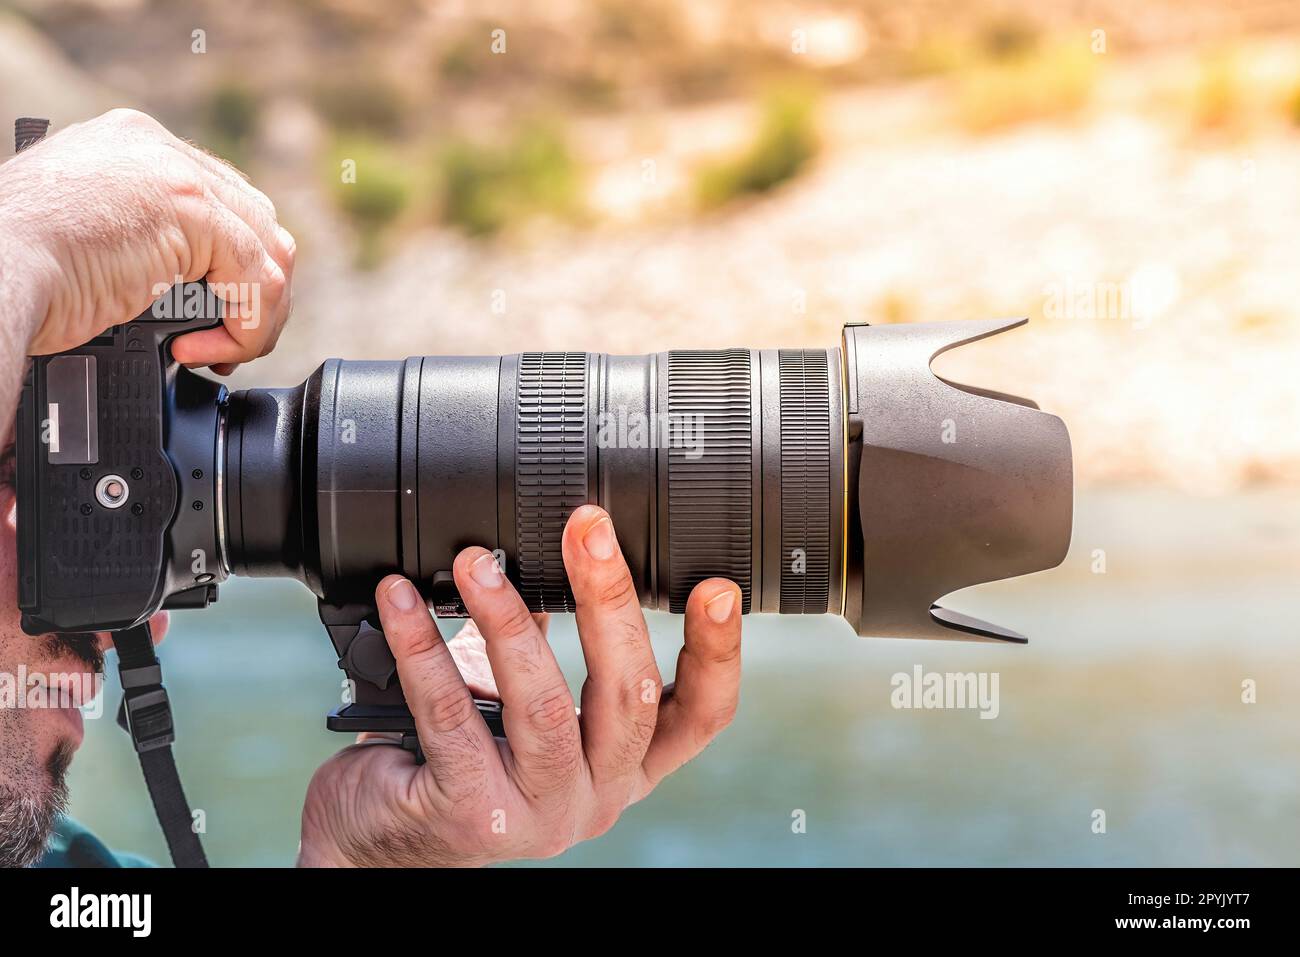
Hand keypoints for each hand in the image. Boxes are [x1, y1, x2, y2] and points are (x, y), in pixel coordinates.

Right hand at [0, 108, 294, 372]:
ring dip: (255, 315)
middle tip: (227, 343)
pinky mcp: (191, 210)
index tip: (215, 319)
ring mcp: (176, 173)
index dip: (233, 269)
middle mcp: (157, 149)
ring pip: (268, 252)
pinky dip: (244, 326)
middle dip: (256, 294)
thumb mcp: (86, 239)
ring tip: (216, 352)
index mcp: (131, 148)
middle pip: (257, 224)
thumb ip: (139, 238)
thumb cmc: (17, 272)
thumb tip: (180, 277)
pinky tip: (199, 350)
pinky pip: (258, 277)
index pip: (222, 204)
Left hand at [298, 505, 742, 866]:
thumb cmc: (463, 763)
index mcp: (627, 765)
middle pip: (629, 697)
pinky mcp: (471, 815)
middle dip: (610, 602)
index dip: (718, 653)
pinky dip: (424, 649)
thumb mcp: (532, 714)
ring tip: (476, 561)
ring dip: (509, 620)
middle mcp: (599, 795)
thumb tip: (554, 556)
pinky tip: (404, 603)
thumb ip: (554, 655)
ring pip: (544, 708)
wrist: (384, 839)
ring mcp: (540, 814)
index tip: (716, 588)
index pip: (701, 716)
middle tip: (588, 530)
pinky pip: (451, 717)